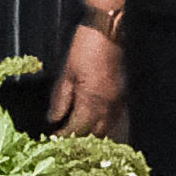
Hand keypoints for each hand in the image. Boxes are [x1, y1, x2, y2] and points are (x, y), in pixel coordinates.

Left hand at [54, 20, 126, 138]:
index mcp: (91, 101)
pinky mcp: (122, 94)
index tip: (53, 140)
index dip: (64, 137)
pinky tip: (95, 125)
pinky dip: (105, 126)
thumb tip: (53, 119)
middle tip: (65, 143)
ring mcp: (118, 101)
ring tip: (79, 138)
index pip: (77, 129)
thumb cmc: (84, 48)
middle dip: (80, 141)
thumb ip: (60, 100)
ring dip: (94, 137)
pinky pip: (115, 119)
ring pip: (108, 129)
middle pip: (95, 135)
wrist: (107, 31)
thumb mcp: (66, 73)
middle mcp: (108, 106)